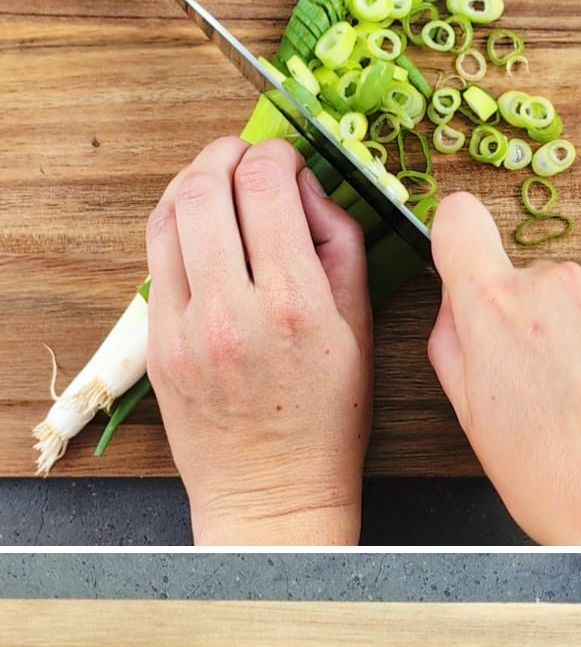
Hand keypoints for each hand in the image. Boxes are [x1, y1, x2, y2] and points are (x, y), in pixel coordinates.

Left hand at [146, 135, 372, 544]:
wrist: (272, 493)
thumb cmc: (327, 418)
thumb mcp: (360, 326)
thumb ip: (340, 243)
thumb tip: (307, 186)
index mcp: (294, 305)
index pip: (265, 186)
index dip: (276, 154)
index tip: (287, 159)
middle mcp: (233, 312)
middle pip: (208, 189)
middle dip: (227, 154)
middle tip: (245, 155)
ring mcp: (185, 329)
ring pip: (169, 216)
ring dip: (193, 180)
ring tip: (217, 179)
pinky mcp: (158, 343)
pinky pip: (155, 259)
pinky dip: (175, 225)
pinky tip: (196, 222)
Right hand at [427, 194, 580, 545]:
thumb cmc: (565, 484)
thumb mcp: (473, 423)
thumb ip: (453, 347)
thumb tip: (455, 309)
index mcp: (496, 309)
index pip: (459, 221)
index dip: (456, 242)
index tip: (463, 266)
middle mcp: (557, 287)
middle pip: (524, 279)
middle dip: (524, 321)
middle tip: (532, 388)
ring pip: (576, 305)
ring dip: (574, 340)